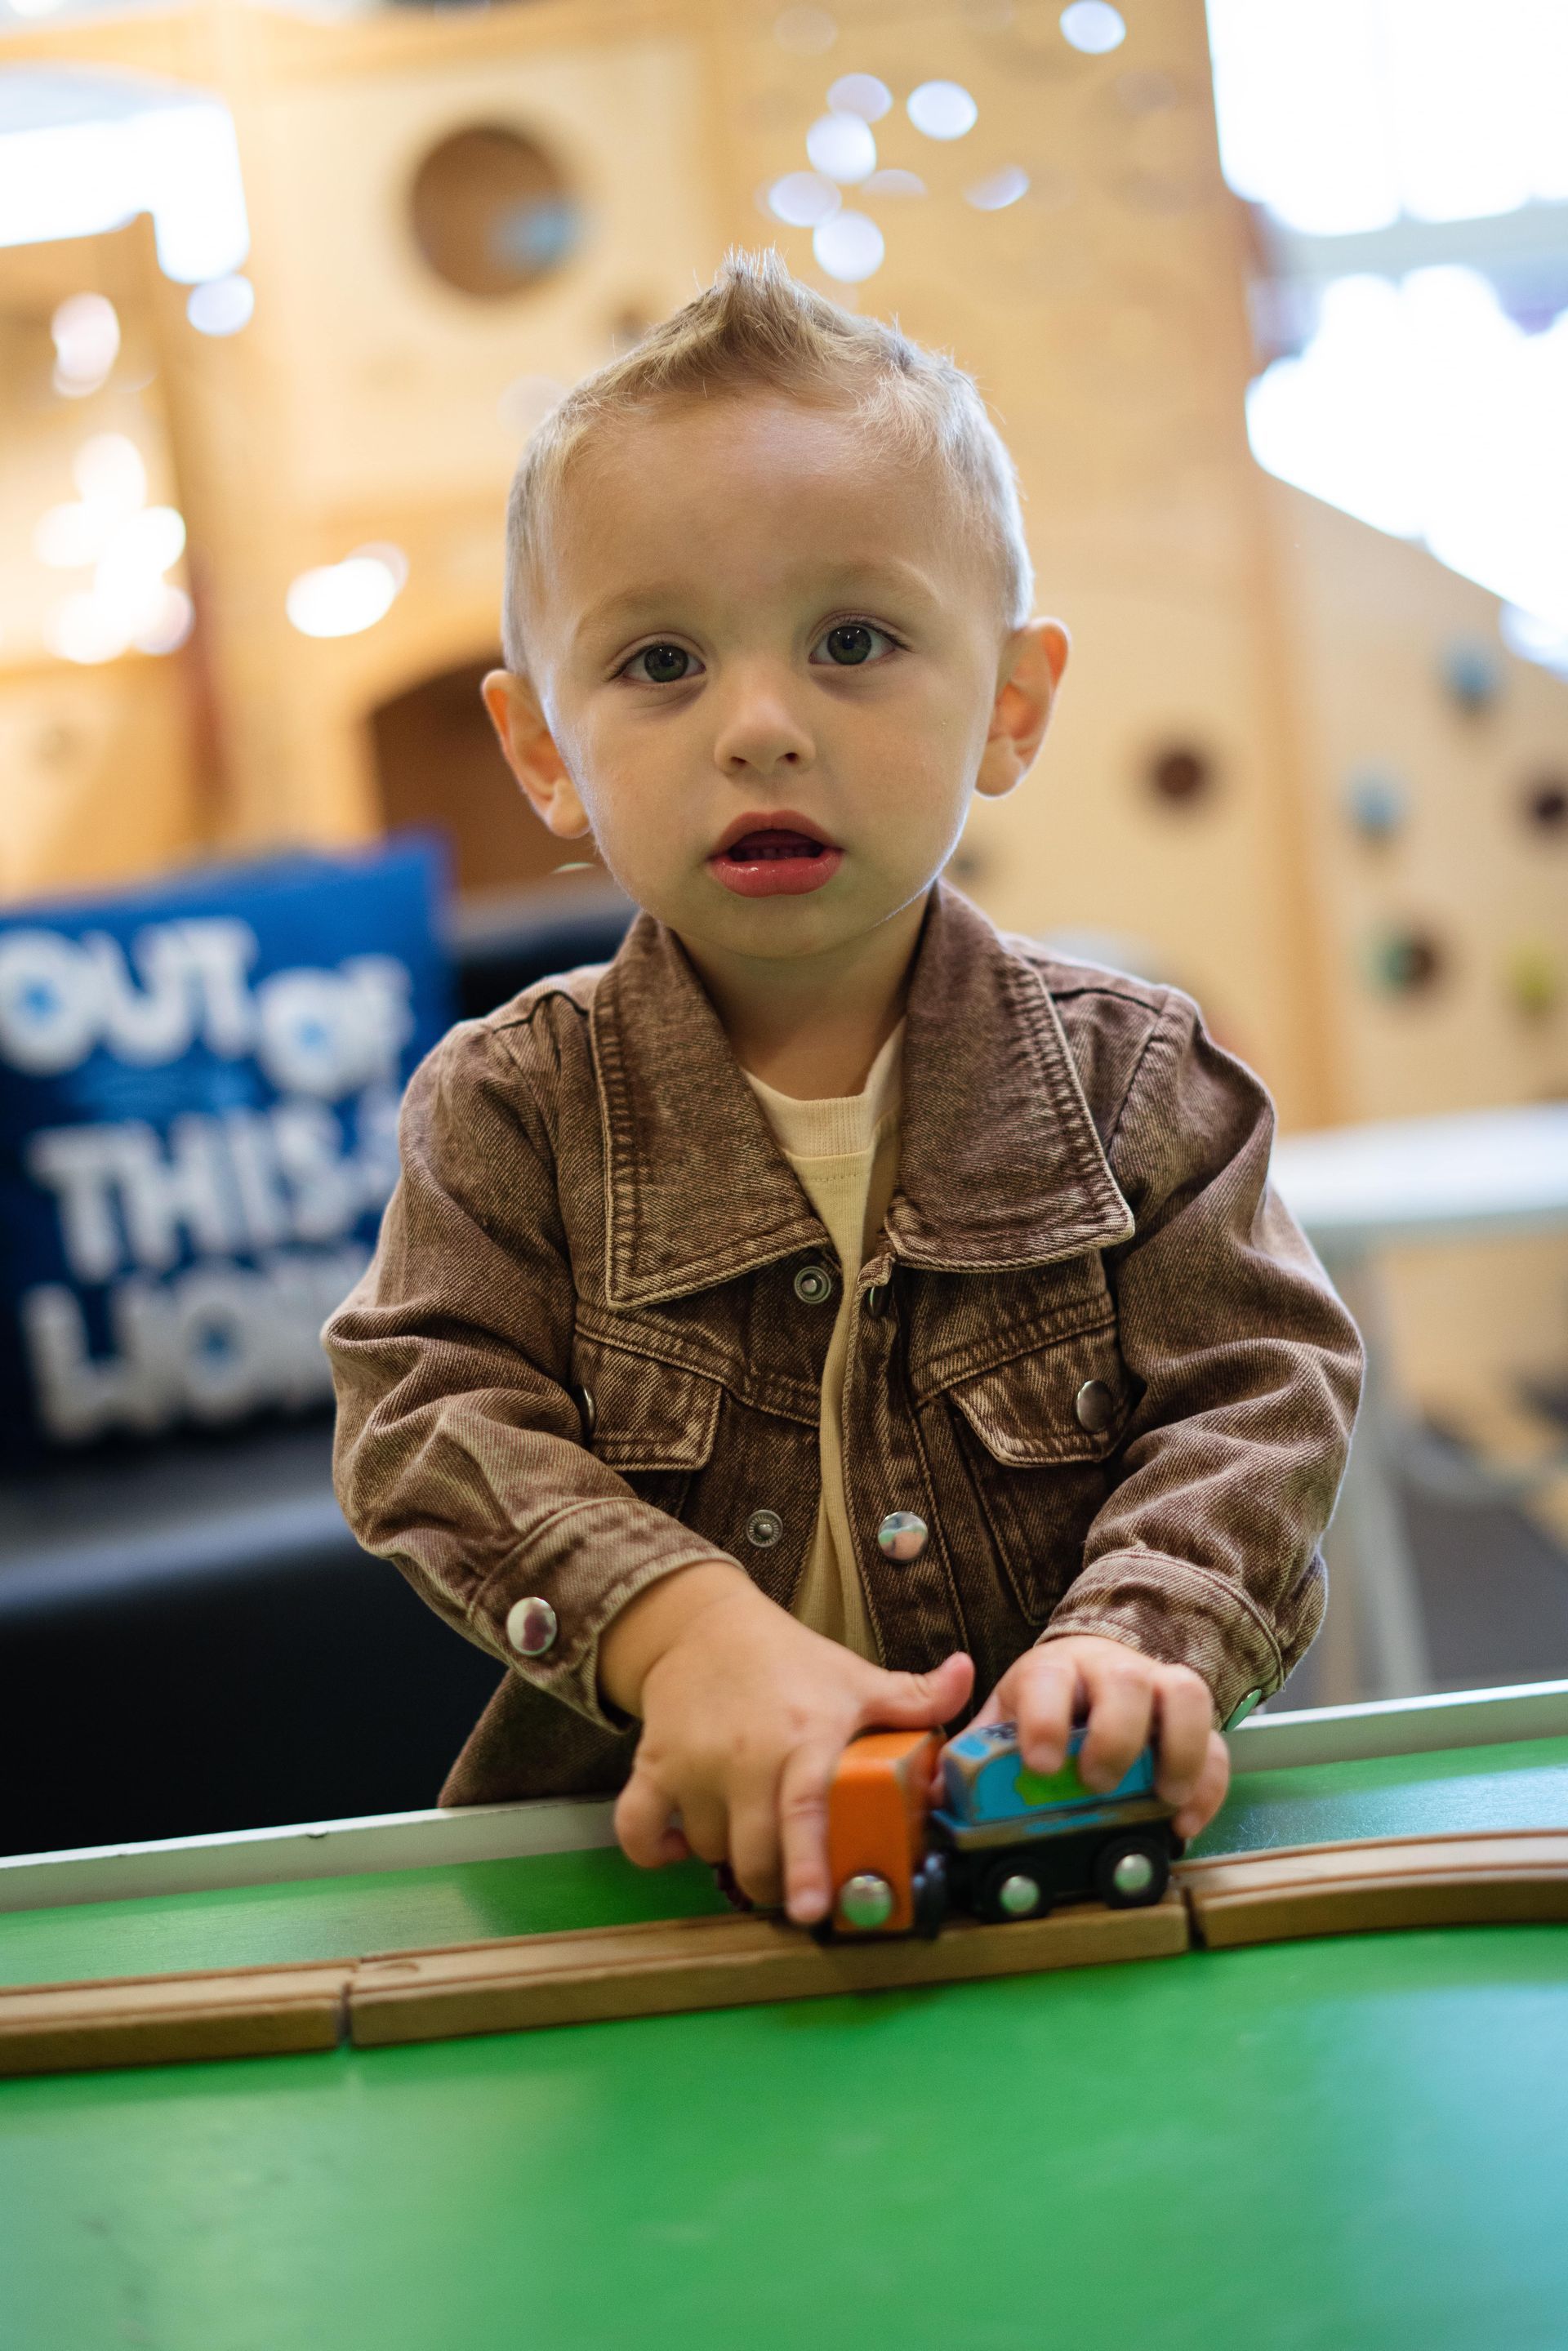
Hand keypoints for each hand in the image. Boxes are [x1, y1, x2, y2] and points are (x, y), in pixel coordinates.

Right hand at [601, 1561, 973, 1924]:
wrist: (704, 1626)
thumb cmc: (791, 1663)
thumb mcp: (855, 1677)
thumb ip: (914, 1695)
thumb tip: (968, 1675)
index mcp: (805, 1736)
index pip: (805, 1808)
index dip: (807, 1864)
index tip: (813, 1910)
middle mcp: (746, 1755)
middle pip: (754, 1854)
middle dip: (775, 1883)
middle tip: (794, 1885)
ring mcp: (693, 1764)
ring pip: (708, 1848)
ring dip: (729, 1856)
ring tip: (751, 1829)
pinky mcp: (651, 1766)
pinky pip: (637, 1830)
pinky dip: (653, 1850)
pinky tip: (680, 1843)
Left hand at [973, 1633, 1229, 1839]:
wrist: (1091, 1667)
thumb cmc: (1043, 1705)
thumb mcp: (1002, 1721)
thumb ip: (974, 1756)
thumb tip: (934, 1801)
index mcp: (1052, 1671)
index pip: (1049, 1680)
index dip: (1046, 1720)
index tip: (1041, 1764)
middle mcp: (1110, 1670)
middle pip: (1125, 1681)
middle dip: (1115, 1735)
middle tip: (1098, 1782)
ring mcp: (1158, 1689)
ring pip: (1185, 1694)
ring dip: (1179, 1749)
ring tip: (1161, 1797)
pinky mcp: (1193, 1721)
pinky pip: (1218, 1743)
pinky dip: (1210, 1785)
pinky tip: (1185, 1822)